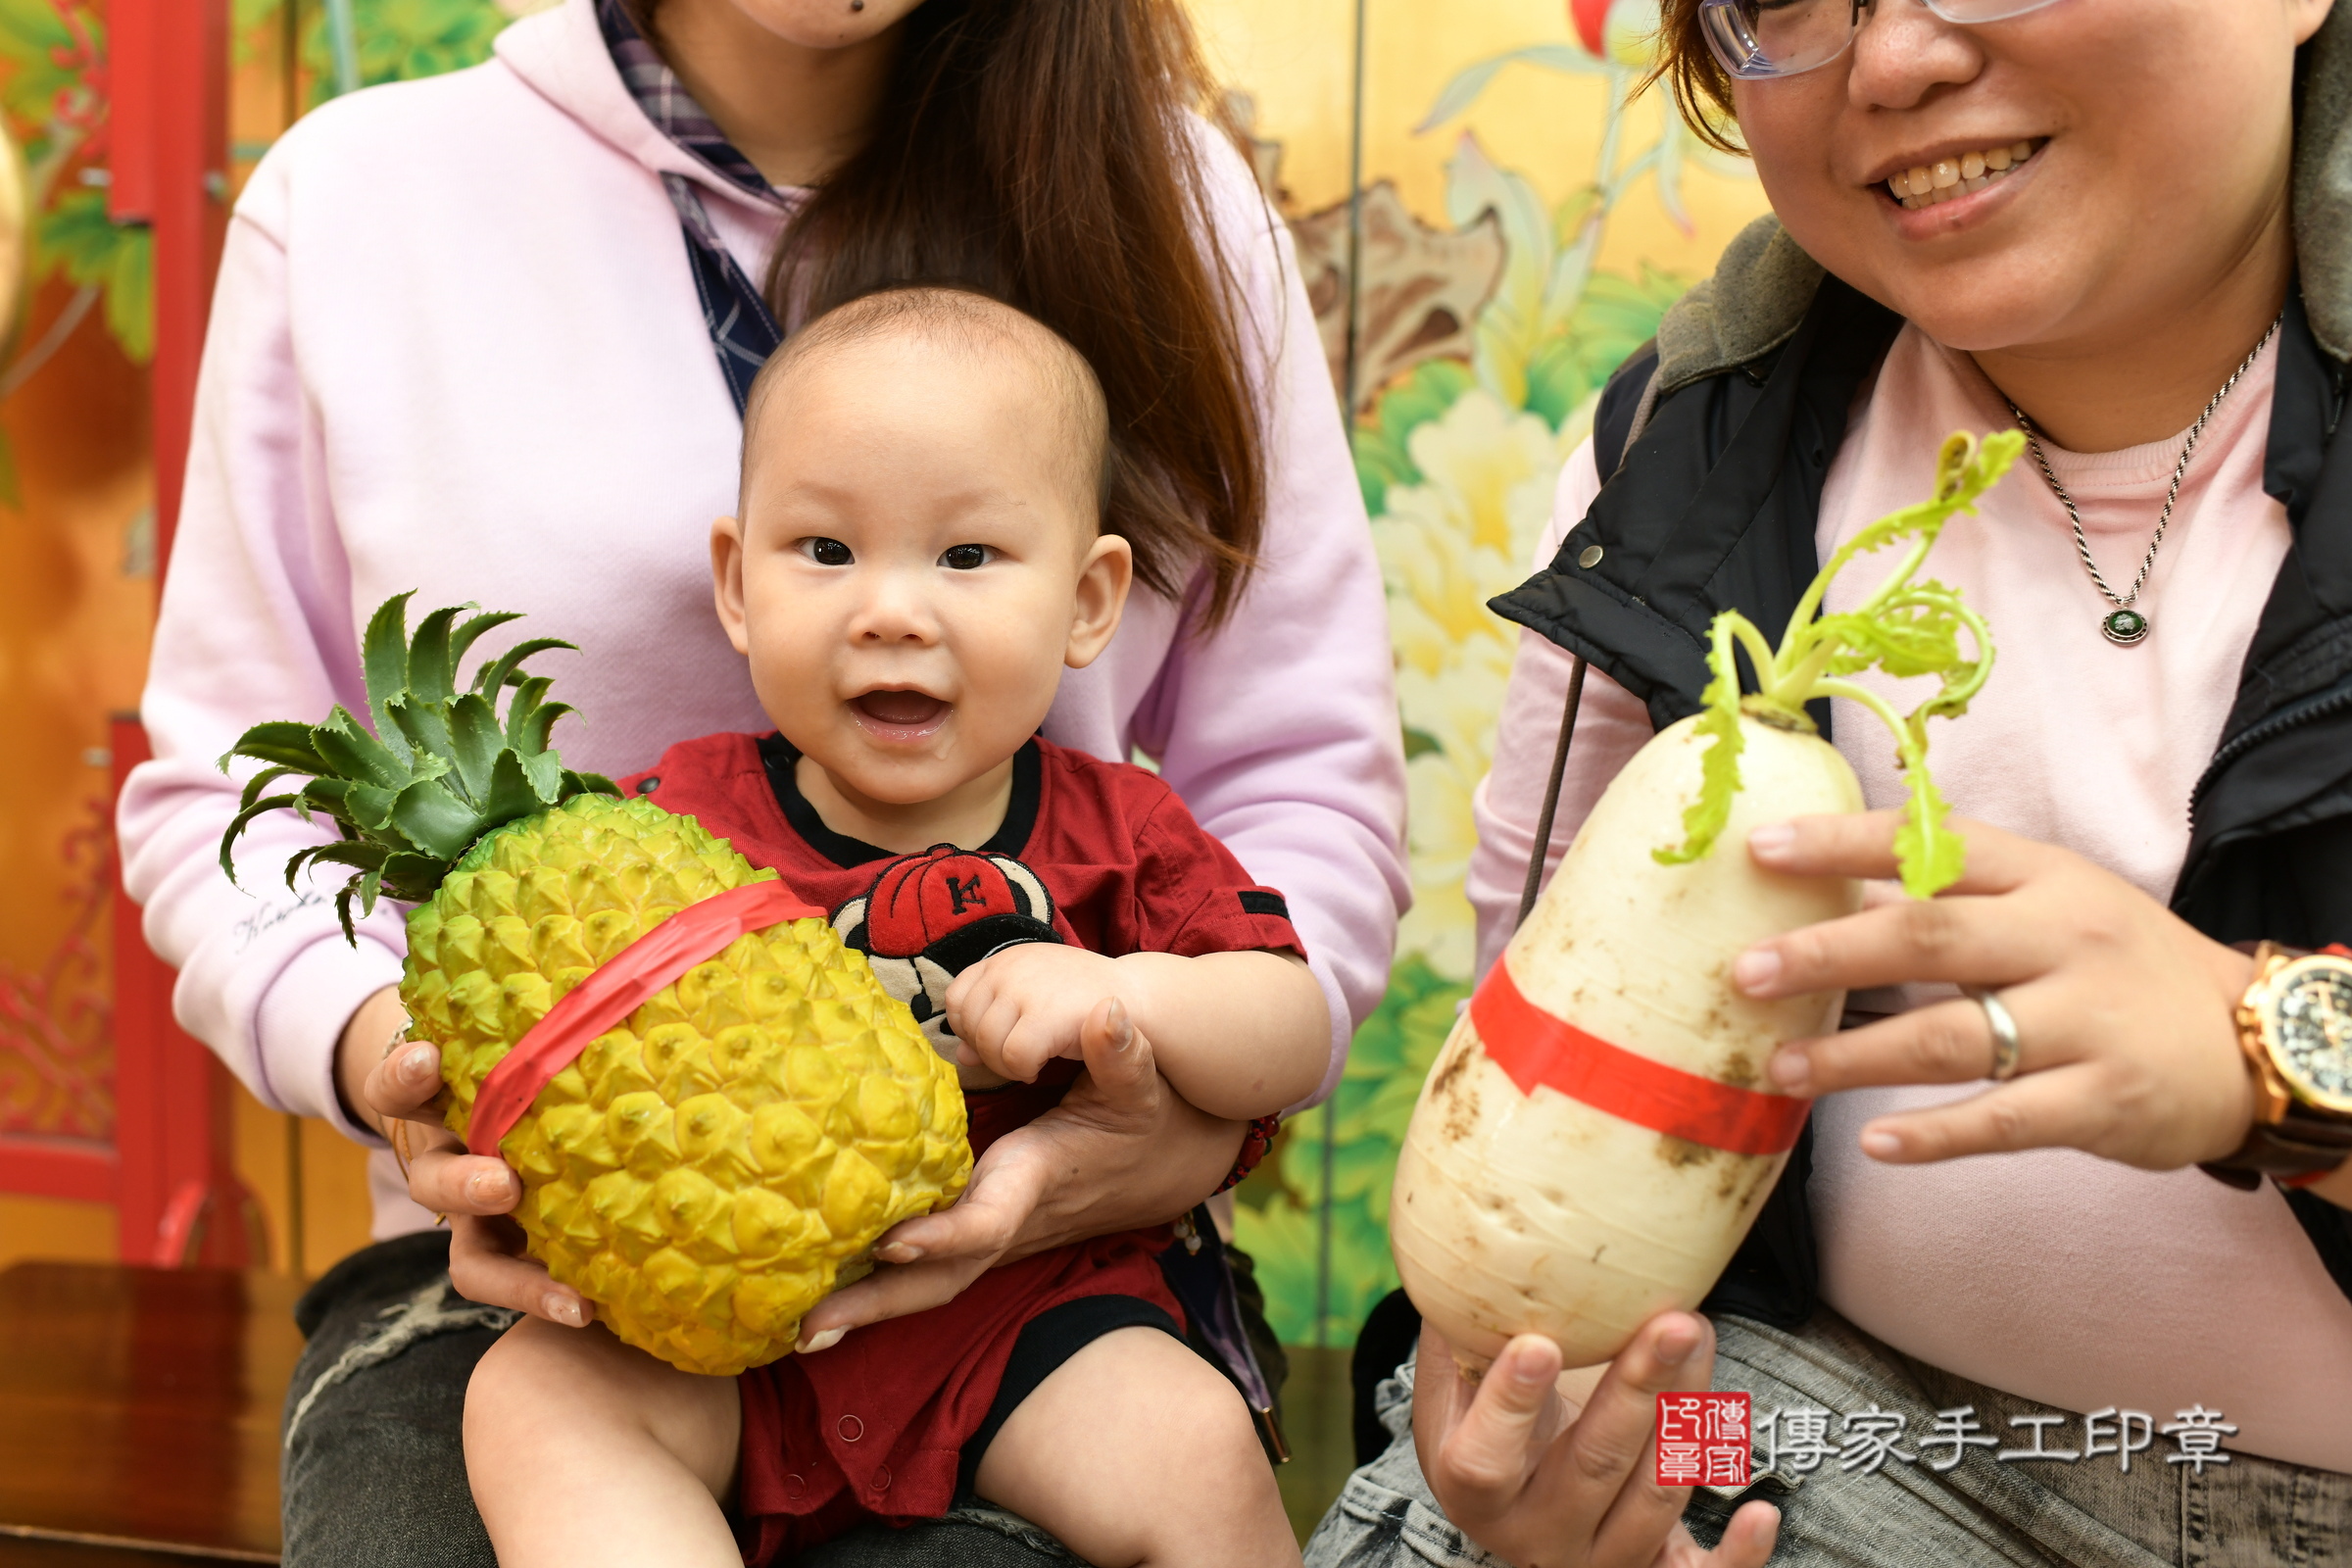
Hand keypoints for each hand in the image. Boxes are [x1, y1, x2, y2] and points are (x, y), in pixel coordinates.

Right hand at [334, 986, 590, 1326]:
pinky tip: (594, 1309)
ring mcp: (473, 1214)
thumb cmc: (517, 1049)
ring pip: (468, 1253)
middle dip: (463, 1183)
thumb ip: (547, 1001)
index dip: (405, 1075)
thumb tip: (646, 925)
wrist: (495, 1107)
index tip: (427, 1059)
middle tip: (503, 1183)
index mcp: (433, 1096)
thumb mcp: (507, 1022)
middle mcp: (443, 1157)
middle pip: (432, 1178)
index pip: (399, 1081)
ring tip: (570, 1292)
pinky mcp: (501, 1252)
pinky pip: (508, 1283)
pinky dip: (542, 1297)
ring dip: (514, 1274)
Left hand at [791, 996, 1239, 1349]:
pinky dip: (876, 1285)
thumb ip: (1120, 1051)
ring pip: (926, 1282)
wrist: (1165, 1163)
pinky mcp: (982, 1234)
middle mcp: (1010, 1221)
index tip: (892, 1240)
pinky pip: (925, 1269)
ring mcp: (994, 1236)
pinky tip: (817, 1287)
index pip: (988, 1221)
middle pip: (940, 1278)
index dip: (944, 1235)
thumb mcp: (1141, 1079)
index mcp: (1035, 1180)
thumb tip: (1107, 1016)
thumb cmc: (1146, 1114)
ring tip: (794, 1325)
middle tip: (806, 1326)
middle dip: (876, 1303)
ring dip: (864, 1305)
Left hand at [945, 943, 1130, 1083]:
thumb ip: (995, 1021)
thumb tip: (961, 1056)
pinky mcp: (1047, 1015)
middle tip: (1019, 1057)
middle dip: (988, 1052)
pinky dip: (1022, 1070)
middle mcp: (1008, 968)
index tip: (1002, 1039)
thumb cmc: (1081, 1001)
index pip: (956, 999)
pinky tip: (1042, 1066)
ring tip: (1032, 1062)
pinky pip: (1012, 1057)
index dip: (972, 1028)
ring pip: (986, 1044)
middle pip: (967, 1025)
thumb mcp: (1032, 1001)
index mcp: (1003, 960)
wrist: (1135, 996)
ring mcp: (1026, 989)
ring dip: (1005, 1065)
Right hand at [1414, 1316, 1778, 1567]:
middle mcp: (1535, 1535)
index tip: (1540, 1344)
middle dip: (1638, 1390)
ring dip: (1689, 1417)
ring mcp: (1597, 1559)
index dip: (1510, 1405)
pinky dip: (1739, 1554)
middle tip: (1672, 1323)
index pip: (1485, 1460)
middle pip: (1592, 1467)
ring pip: (1653, 1497)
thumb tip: (1464, 1247)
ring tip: (1701, 1337)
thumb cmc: (1490, 1423)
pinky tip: (1762, 1512)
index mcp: (1474, 1493)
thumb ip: (1462, 1332)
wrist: (1521, 1501)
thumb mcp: (1459, 1387)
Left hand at [1735, 812, 2257, 1169]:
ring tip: (1778, 1066)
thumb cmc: (2112, 961)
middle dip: (1828, 954)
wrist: (2248, 1039)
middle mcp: (2061, 939)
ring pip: (1951, 1037)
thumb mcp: (2049, 901)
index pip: (1929, 846)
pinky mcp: (2103, 1101)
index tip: (1759, 850)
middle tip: (1745, 971)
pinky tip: (1875, 1141)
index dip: (1840, 844)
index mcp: (2039, 876)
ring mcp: (2085, 1022)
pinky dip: (1936, 1134)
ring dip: (1854, 1057)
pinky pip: (2004, 1121)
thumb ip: (1949, 894)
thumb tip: (1825, 886)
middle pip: (1927, 938)